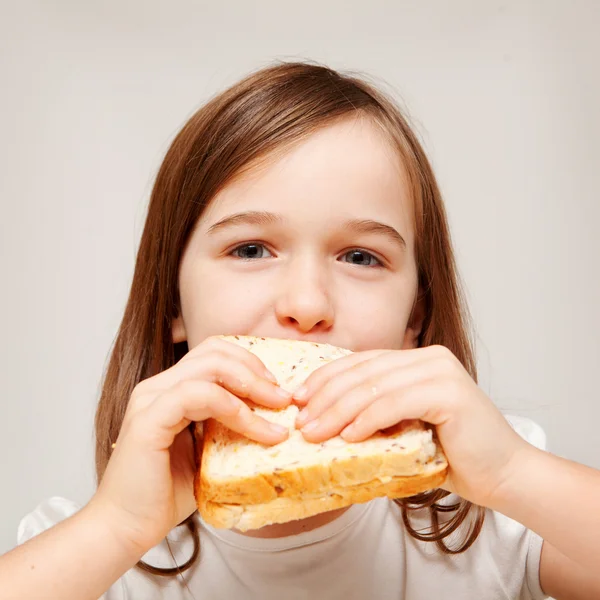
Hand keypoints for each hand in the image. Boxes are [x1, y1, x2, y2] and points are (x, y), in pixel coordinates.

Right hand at [89, 336, 291, 552]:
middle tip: (283, 396)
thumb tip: (272, 417)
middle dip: (256, 370)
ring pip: (211, 367)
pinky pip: (200, 395)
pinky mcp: (149, 419)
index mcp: (169, 390)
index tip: (276, 387)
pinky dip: (235, 409)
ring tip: (279, 409)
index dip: (249, 362)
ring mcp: (151, 399)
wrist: (127, 529)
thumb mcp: (207, 450)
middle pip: (215, 351)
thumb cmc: (165, 494)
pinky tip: (255, 427)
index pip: (213, 353)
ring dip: (252, 387)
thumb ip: (227, 426)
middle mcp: (157, 387)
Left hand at [293, 345, 530, 508]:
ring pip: (374, 386)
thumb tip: (322, 422)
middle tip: (300, 421)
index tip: (298, 399)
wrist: (504, 477)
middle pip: (362, 372)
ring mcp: (440, 371)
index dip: (325, 378)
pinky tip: (347, 436)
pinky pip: (395, 403)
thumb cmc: (452, 457)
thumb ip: (374, 416)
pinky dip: (367, 419)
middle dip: (325, 396)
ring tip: (313, 432)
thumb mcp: (403, 428)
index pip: (360, 363)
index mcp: (416, 360)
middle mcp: (428, 358)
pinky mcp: (449, 392)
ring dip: (337, 410)